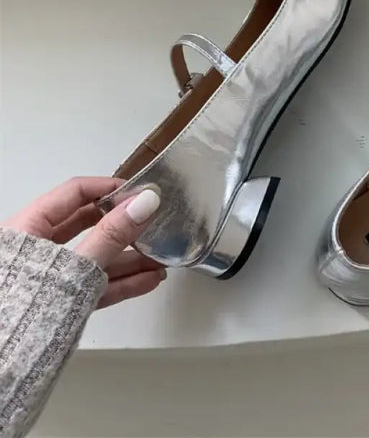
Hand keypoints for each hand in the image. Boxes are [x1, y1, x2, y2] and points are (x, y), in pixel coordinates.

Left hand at [2, 177, 165, 308]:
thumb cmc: (23, 310)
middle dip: (126, 224)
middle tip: (155, 221)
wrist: (3, 371)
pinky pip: (95, 285)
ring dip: (131, 258)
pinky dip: (122, 282)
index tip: (142, 192)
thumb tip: (146, 201)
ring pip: (96, 258)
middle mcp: (38, 250)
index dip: (109, 188)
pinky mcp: (61, 302)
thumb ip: (111, 235)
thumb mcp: (72, 267)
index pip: (74, 193)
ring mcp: (50, 278)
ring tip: (161, 257)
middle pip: (88, 225)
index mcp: (28, 229)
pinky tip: (150, 278)